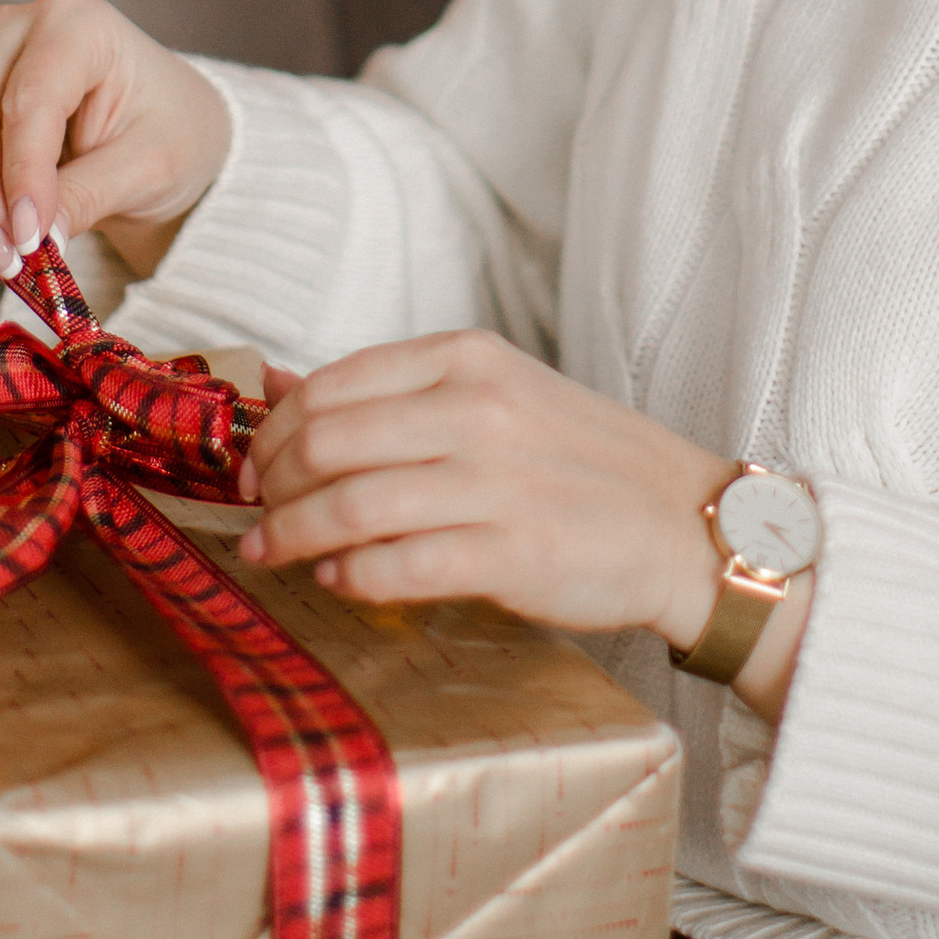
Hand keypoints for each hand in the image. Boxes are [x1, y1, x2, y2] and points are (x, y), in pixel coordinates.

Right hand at [0, 0, 231, 280]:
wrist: (168, 125)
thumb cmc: (168, 133)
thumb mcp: (154, 163)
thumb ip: (90, 191)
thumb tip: (26, 234)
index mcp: (75, 24)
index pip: (29, 99)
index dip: (23, 175)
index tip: (29, 242)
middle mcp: (12, 28)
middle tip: (4, 258)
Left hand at [239, 328, 728, 650]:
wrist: (682, 522)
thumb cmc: (577, 461)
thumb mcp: (491, 394)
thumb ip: (390, 393)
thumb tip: (274, 385)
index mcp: (468, 358)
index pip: (333, 384)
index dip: (274, 431)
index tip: (255, 467)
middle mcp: (478, 409)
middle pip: (328, 441)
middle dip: (273, 484)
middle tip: (257, 513)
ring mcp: (496, 481)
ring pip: (352, 504)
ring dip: (292, 535)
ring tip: (271, 553)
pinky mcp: (512, 553)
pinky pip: (399, 566)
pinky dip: (352, 576)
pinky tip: (339, 580)